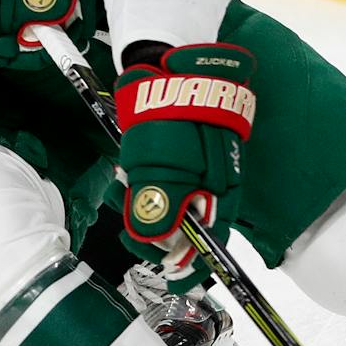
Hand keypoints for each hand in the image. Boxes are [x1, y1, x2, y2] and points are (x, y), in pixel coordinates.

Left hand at [112, 43, 255, 276]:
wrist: (173, 70)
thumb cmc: (172, 119)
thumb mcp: (161, 171)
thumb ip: (159, 210)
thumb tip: (156, 244)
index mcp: (220, 198)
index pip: (210, 247)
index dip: (188, 265)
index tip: (167, 275)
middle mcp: (214, 191)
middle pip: (187, 233)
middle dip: (155, 235)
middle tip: (129, 229)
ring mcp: (198, 175)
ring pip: (170, 210)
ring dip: (144, 209)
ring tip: (125, 189)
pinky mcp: (182, 162)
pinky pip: (163, 187)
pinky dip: (143, 188)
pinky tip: (128, 175)